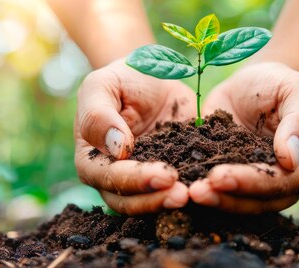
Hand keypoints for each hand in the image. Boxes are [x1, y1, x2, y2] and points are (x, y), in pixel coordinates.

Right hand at [74, 59, 193, 214]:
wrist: (154, 77)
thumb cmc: (121, 79)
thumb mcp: (103, 85)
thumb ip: (98, 115)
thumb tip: (117, 149)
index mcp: (90, 158)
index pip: (107, 177)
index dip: (134, 180)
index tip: (163, 175)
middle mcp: (112, 177)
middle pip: (127, 201)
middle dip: (155, 199)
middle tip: (183, 194)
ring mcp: (140, 181)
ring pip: (150, 204)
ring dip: (170, 203)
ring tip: (195, 195)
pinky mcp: (168, 179)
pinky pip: (174, 192)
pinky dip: (189, 193)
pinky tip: (208, 188)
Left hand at [189, 62, 298, 213]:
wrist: (254, 81)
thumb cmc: (280, 83)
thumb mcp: (296, 90)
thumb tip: (291, 159)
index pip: (282, 182)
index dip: (251, 183)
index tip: (220, 176)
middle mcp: (288, 183)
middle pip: (259, 200)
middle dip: (227, 197)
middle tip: (197, 191)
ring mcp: (260, 185)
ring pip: (239, 203)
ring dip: (214, 200)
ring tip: (189, 192)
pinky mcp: (235, 180)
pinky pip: (221, 192)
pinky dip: (204, 191)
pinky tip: (183, 188)